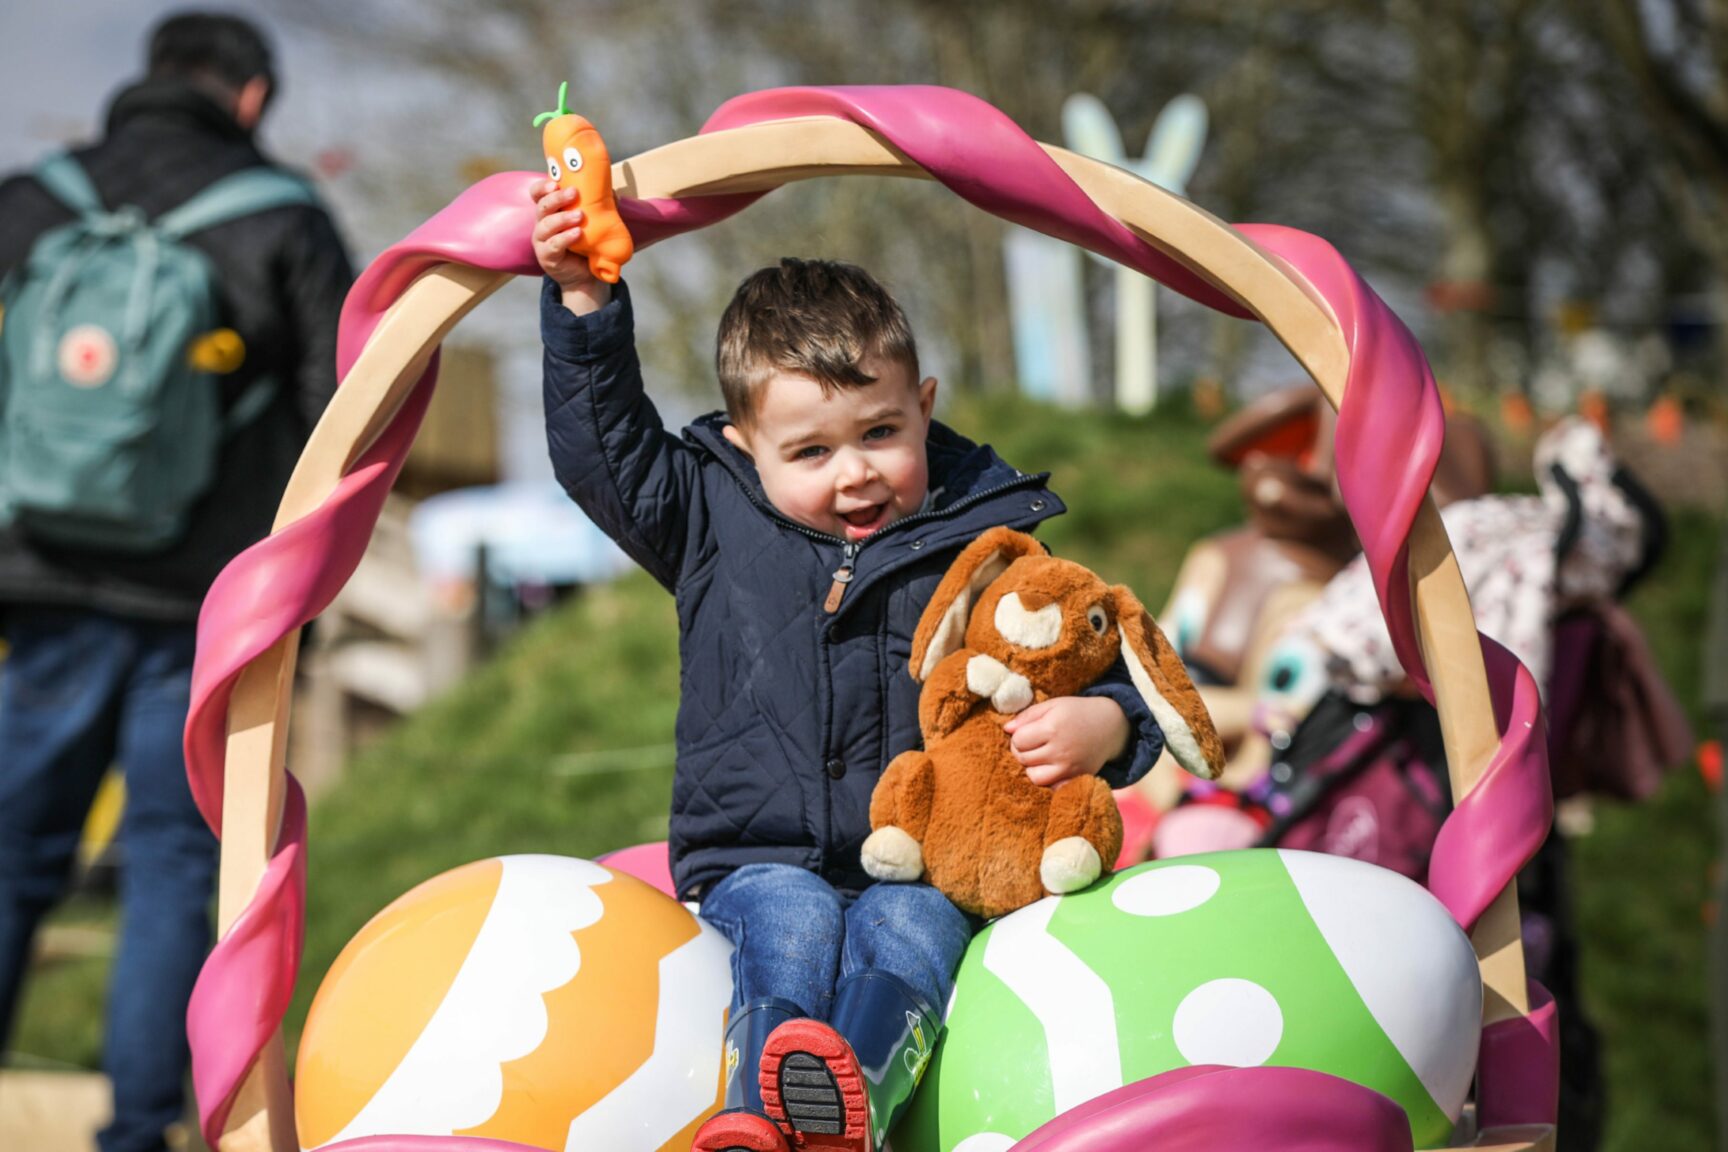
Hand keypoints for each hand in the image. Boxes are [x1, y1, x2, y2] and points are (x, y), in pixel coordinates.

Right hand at [531, 178, 609, 313]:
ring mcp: (542, 241)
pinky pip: (553, 245)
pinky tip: (577, 233)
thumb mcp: (592, 222)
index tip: (555, 183)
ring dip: (563, 218)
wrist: (586, 274)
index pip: (537, 194)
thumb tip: (611, 192)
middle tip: (574, 193)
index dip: (542, 187)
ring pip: (546, 225)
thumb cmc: (586, 243)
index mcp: (550, 211)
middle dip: (557, 198)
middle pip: (542, 206)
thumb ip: (598, 206)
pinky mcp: (547, 256)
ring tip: (580, 215)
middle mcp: (542, 223)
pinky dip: (565, 238)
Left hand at [1003, 695, 1129, 786]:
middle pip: (1024, 759)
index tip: (1027, 732)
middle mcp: (1061, 750)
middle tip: (1033, 743)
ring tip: (1041, 756)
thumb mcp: (1053, 705)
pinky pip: (1052, 787)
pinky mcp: (1077, 778)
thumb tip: (1006, 729)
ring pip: (1035, 777)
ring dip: (1033, 767)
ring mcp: (1070, 768)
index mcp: (1053, 728)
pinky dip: (1048, 779)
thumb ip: (1027, 716)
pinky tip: (1052, 767)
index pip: (1018, 741)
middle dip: (1022, 751)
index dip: (1018, 736)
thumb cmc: (1078, 712)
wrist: (1111, 725)